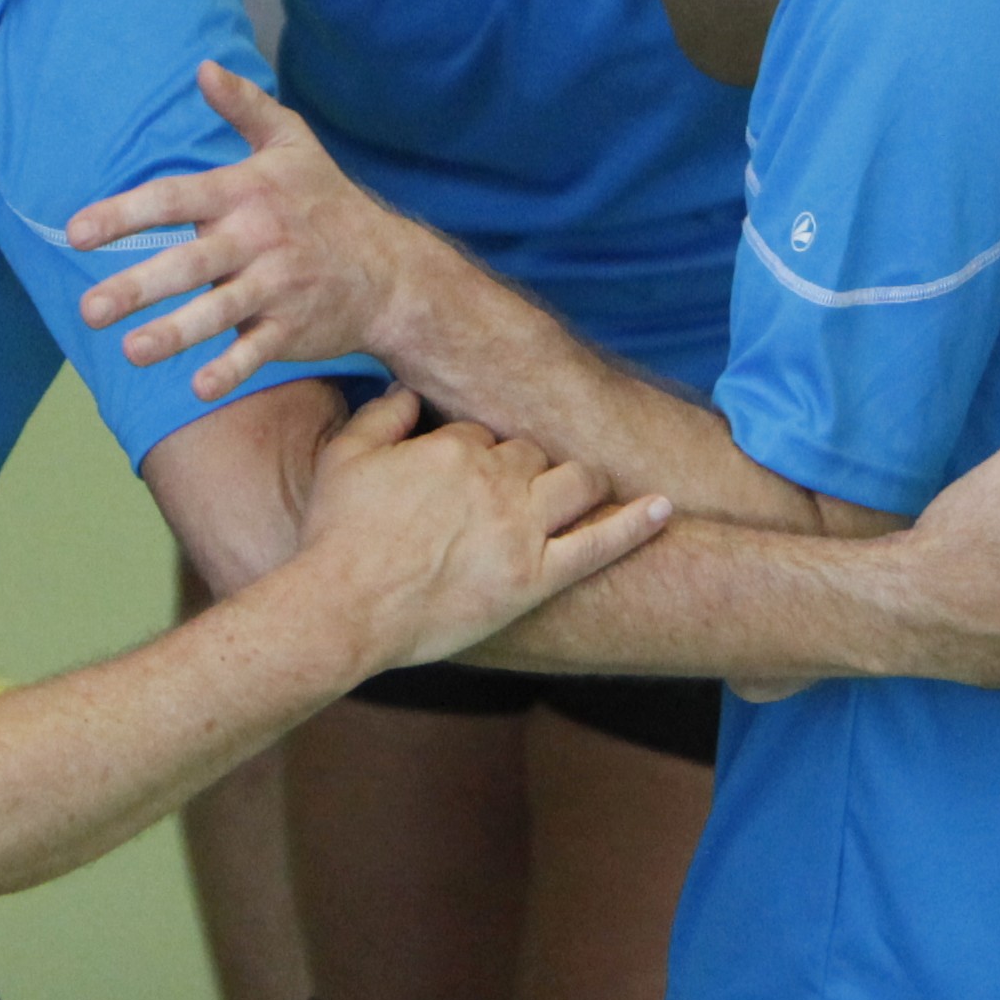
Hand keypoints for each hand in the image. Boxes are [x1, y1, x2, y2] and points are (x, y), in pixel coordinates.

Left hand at [71, 64, 423, 393]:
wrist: (390, 269)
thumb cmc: (326, 201)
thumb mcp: (291, 142)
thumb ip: (244, 105)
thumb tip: (202, 67)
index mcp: (246, 192)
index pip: (175, 198)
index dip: (125, 214)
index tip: (75, 232)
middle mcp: (258, 239)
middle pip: (190, 264)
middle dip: (137, 286)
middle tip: (87, 310)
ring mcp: (277, 287)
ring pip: (219, 313)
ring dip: (174, 334)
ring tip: (130, 352)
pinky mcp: (293, 329)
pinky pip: (258, 352)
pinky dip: (230, 370)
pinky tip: (197, 388)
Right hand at [296, 387, 671, 673]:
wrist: (345, 606)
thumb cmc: (337, 534)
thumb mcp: (344, 456)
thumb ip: (380, 415)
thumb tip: (406, 392)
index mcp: (454, 445)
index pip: (484, 433)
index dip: (472, 457)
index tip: (456, 482)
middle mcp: (496, 478)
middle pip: (533, 454)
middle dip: (524, 469)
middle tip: (501, 501)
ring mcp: (522, 529)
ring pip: (576, 482)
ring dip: (576, 483)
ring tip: (571, 496)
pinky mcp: (537, 577)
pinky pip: (600, 543)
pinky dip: (636, 524)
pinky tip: (662, 508)